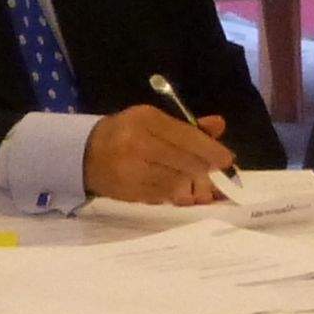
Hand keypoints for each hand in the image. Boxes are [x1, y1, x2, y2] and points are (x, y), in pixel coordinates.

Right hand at [80, 106, 231, 205]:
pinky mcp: (131, 192)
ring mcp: (133, 172)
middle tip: (215, 169)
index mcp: (145, 121)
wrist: (87, 155)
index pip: (185, 137)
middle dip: (204, 167)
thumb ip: (186, 125)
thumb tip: (218, 126)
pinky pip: (164, 194)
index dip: (210, 149)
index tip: (227, 159)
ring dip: (190, 180)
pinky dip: (174, 190)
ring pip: (177, 181)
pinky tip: (174, 184)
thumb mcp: (153, 119)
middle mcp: (138, 146)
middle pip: (184, 162)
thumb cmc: (125, 131)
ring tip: (193, 176)